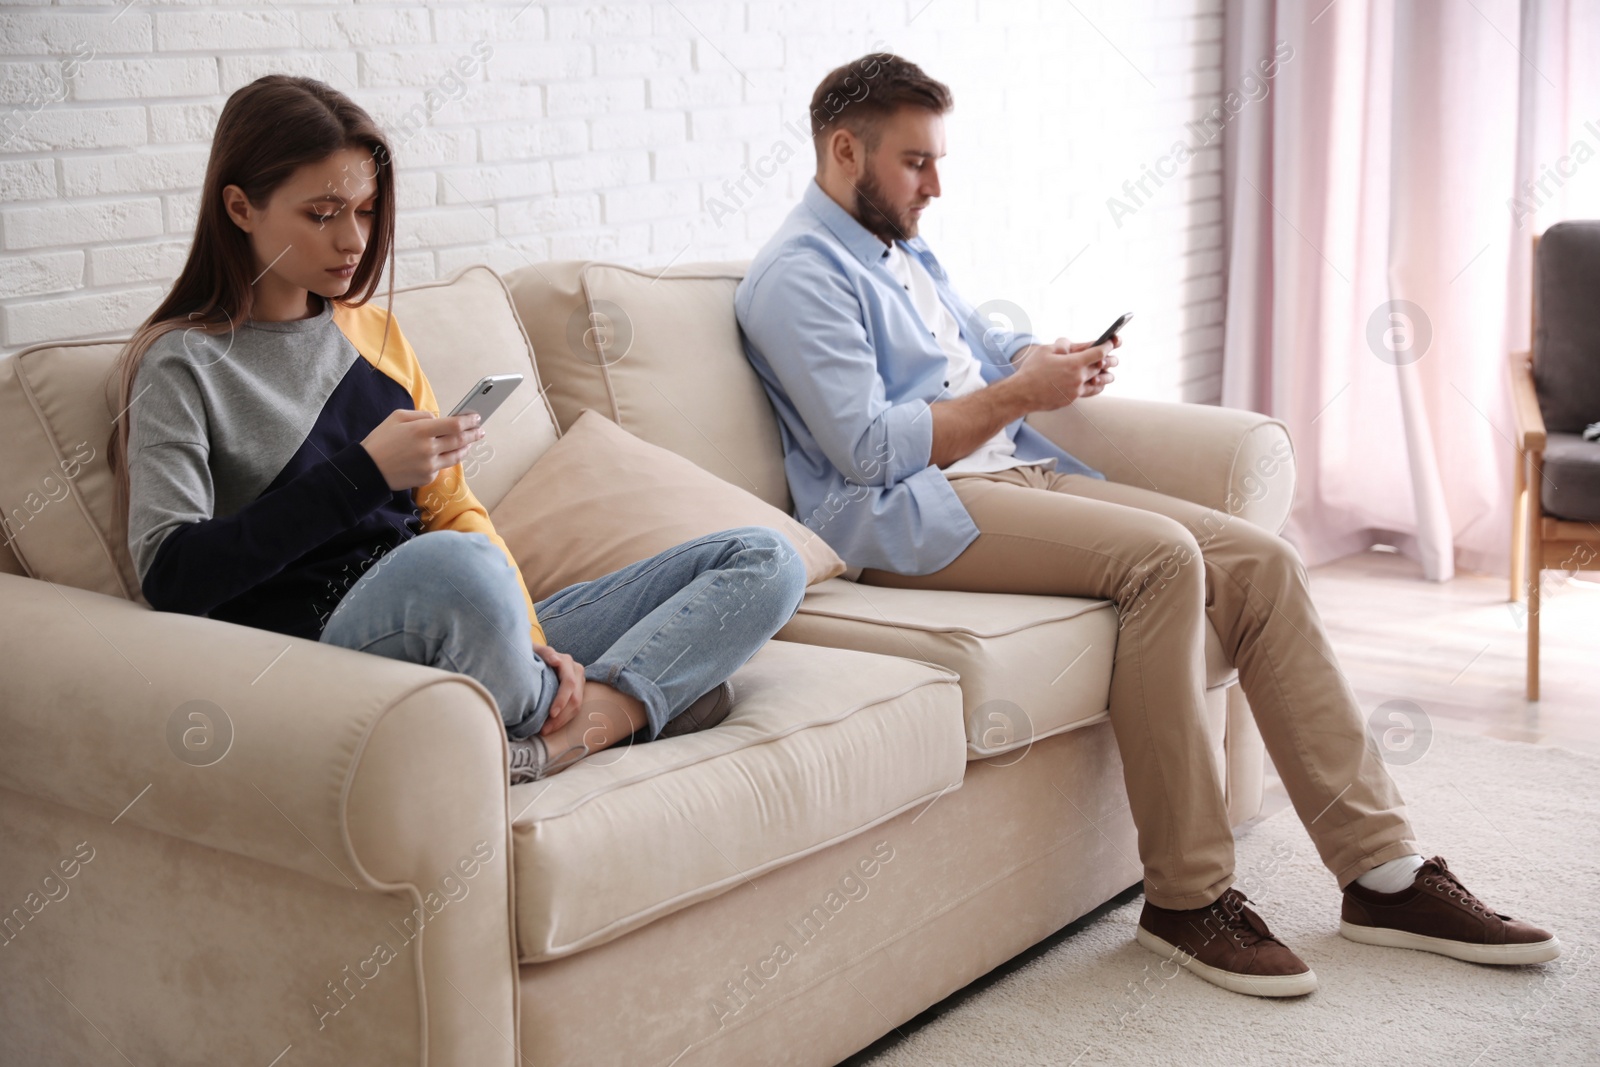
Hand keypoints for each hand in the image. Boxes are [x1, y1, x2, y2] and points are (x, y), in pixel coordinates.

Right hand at [360, 409, 484, 490]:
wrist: (368, 470)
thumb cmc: (381, 441)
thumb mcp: (397, 418)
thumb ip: (421, 415)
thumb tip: (439, 418)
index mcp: (421, 430)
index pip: (454, 425)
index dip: (469, 421)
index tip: (477, 418)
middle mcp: (428, 449)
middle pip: (460, 441)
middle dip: (473, 435)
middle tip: (480, 431)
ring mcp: (429, 465)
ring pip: (456, 456)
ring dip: (466, 448)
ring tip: (470, 443)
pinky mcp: (427, 477)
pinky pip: (441, 467)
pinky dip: (445, 459)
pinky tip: (446, 454)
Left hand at [533, 643, 585, 734]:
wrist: (536, 656)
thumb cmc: (533, 654)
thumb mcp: (535, 651)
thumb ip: (546, 653)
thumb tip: (556, 661)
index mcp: (567, 662)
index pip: (569, 683)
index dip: (562, 699)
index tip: (552, 713)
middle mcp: (576, 671)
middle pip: (575, 698)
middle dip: (561, 716)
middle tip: (545, 729)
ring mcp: (578, 682)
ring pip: (577, 705)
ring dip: (562, 721)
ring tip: (546, 730)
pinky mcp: (577, 691)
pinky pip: (574, 708)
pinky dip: (563, 719)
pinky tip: (551, 726)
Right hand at [1008, 334, 1119, 411]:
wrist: (1022, 394)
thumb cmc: (1032, 370)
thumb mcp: (1046, 350)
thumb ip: (1063, 345)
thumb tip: (1072, 345)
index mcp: (1074, 363)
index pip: (1099, 353)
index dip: (1108, 345)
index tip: (1112, 341)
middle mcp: (1078, 378)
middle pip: (1101, 367)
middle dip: (1109, 360)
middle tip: (1113, 357)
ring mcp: (1076, 391)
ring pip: (1099, 382)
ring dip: (1105, 376)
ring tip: (1108, 372)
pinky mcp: (1071, 399)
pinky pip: (1089, 392)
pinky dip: (1095, 386)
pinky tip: (1095, 383)